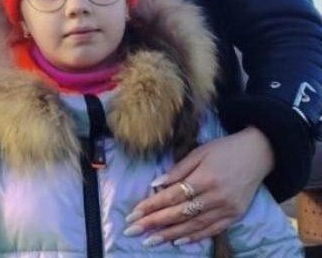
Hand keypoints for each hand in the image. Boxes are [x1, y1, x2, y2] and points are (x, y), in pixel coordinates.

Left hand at [123, 127, 273, 246]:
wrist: (259, 153)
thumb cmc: (225, 149)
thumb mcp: (199, 152)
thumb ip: (177, 170)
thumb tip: (156, 184)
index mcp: (204, 179)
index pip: (171, 197)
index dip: (151, 207)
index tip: (132, 215)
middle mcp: (216, 197)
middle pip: (179, 213)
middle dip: (154, 223)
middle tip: (133, 231)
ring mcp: (227, 208)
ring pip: (194, 225)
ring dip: (170, 234)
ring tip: (150, 241)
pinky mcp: (235, 215)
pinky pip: (212, 230)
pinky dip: (194, 237)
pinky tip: (178, 242)